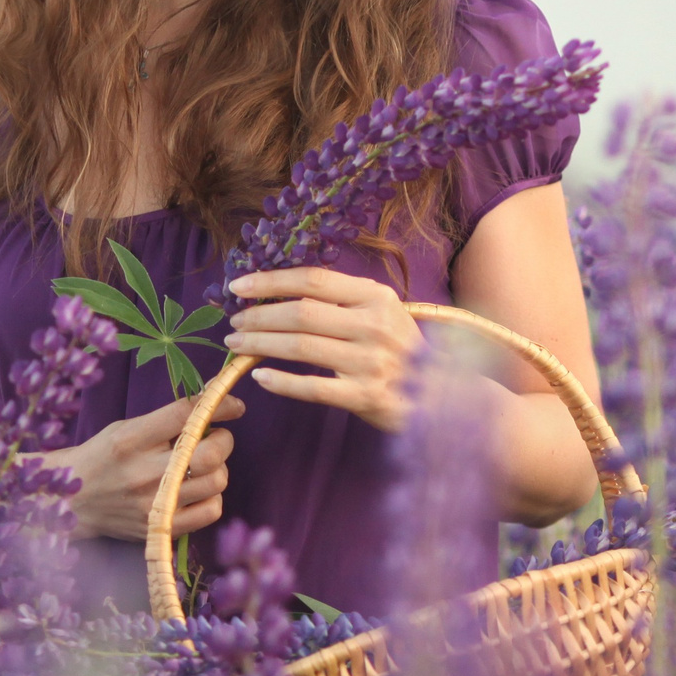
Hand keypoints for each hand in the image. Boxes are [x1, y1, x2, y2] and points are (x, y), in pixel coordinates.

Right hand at [42, 394, 244, 541]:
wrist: (72, 501)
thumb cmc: (102, 457)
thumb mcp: (124, 428)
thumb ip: (165, 418)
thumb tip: (211, 399)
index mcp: (130, 439)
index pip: (186, 415)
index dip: (218, 405)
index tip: (234, 405)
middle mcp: (143, 472)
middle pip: (209, 454)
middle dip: (224, 440)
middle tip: (217, 437)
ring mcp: (153, 504)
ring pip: (215, 482)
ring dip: (219, 468)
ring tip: (205, 464)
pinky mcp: (160, 528)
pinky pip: (209, 512)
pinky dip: (213, 497)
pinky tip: (200, 489)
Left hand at [222, 267, 422, 434]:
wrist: (442, 395)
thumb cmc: (401, 349)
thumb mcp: (382, 312)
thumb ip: (343, 299)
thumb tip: (281, 290)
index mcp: (376, 296)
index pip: (314, 279)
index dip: (271, 281)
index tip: (238, 286)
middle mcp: (374, 325)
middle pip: (301, 313)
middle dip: (258, 316)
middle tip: (233, 323)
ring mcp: (370, 361)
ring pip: (300, 347)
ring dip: (260, 345)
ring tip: (236, 346)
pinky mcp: (365, 396)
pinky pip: (313, 387)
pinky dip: (281, 382)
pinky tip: (259, 376)